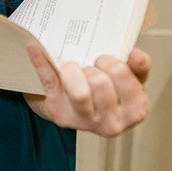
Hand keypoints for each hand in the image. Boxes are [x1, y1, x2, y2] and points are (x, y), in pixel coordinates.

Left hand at [24, 45, 151, 136]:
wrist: (76, 106)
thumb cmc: (107, 90)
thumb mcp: (129, 79)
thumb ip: (138, 66)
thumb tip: (136, 54)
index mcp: (135, 110)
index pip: (123, 76)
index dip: (112, 64)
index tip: (105, 61)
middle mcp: (112, 122)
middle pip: (100, 82)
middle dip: (94, 68)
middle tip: (90, 68)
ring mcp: (83, 120)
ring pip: (79, 92)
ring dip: (73, 71)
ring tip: (74, 70)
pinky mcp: (59, 113)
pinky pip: (49, 82)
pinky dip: (40, 63)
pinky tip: (33, 48)